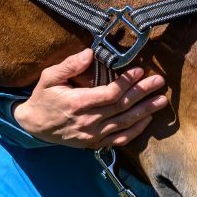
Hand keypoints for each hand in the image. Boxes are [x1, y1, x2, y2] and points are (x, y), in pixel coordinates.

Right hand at [12, 48, 167, 148]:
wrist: (34, 126)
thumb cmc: (43, 98)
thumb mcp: (49, 77)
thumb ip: (69, 65)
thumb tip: (89, 53)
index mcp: (78, 103)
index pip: (110, 93)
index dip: (127, 82)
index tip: (140, 70)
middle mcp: (88, 122)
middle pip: (122, 107)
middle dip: (143, 93)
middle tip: (159, 82)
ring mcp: (93, 135)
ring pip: (125, 123)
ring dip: (145, 111)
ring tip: (161, 100)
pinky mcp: (94, 143)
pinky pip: (119, 139)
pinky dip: (135, 131)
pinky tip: (147, 120)